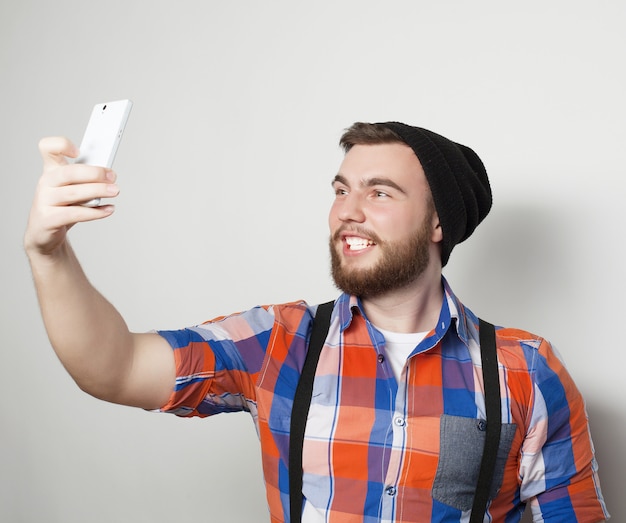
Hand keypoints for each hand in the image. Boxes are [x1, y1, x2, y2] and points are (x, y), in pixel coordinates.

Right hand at [24, 137, 119, 256]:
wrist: (45, 234)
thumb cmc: (63, 207)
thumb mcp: (73, 189)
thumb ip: (87, 180)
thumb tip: (109, 175)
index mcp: (51, 170)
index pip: (48, 148)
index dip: (61, 145)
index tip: (79, 151)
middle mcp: (46, 182)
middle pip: (68, 172)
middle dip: (94, 173)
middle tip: (112, 176)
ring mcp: (44, 201)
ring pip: (73, 193)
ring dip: (98, 191)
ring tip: (115, 191)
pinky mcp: (48, 219)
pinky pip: (74, 214)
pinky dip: (95, 212)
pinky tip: (108, 210)